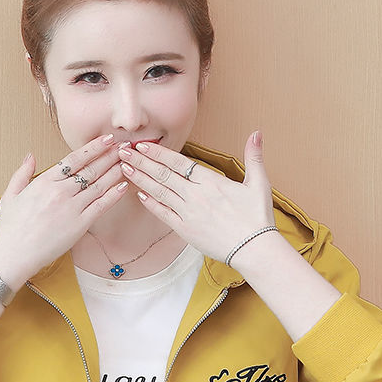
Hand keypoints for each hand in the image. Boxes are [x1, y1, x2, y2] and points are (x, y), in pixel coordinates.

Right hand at [0, 135, 127, 284]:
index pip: (74, 159)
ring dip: (115, 172)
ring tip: (127, 161)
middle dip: (110, 156)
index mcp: (44, 182)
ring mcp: (71, 208)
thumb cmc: (12, 228)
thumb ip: (22, 173)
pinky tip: (123, 186)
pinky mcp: (80, 225)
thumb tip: (31, 156)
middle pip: (90, 169)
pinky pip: (101, 206)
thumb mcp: (11, 194)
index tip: (106, 139)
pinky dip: (113, 195)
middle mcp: (60, 192)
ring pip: (99, 185)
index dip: (93, 148)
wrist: (15, 254)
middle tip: (124, 146)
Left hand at [117, 131, 275, 263]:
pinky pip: (164, 214)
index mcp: (211, 182)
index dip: (158, 153)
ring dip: (140, 179)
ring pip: (159, 192)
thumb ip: (254, 157)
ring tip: (124, 168)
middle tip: (122, 151)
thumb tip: (257, 132)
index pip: (179, 162)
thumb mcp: (259, 184)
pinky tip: (139, 196)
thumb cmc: (258, 217)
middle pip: (163, 175)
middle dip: (141, 162)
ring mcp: (188, 213)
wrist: (254, 249)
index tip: (142, 145)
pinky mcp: (185, 230)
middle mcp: (196, 195)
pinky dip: (151, 204)